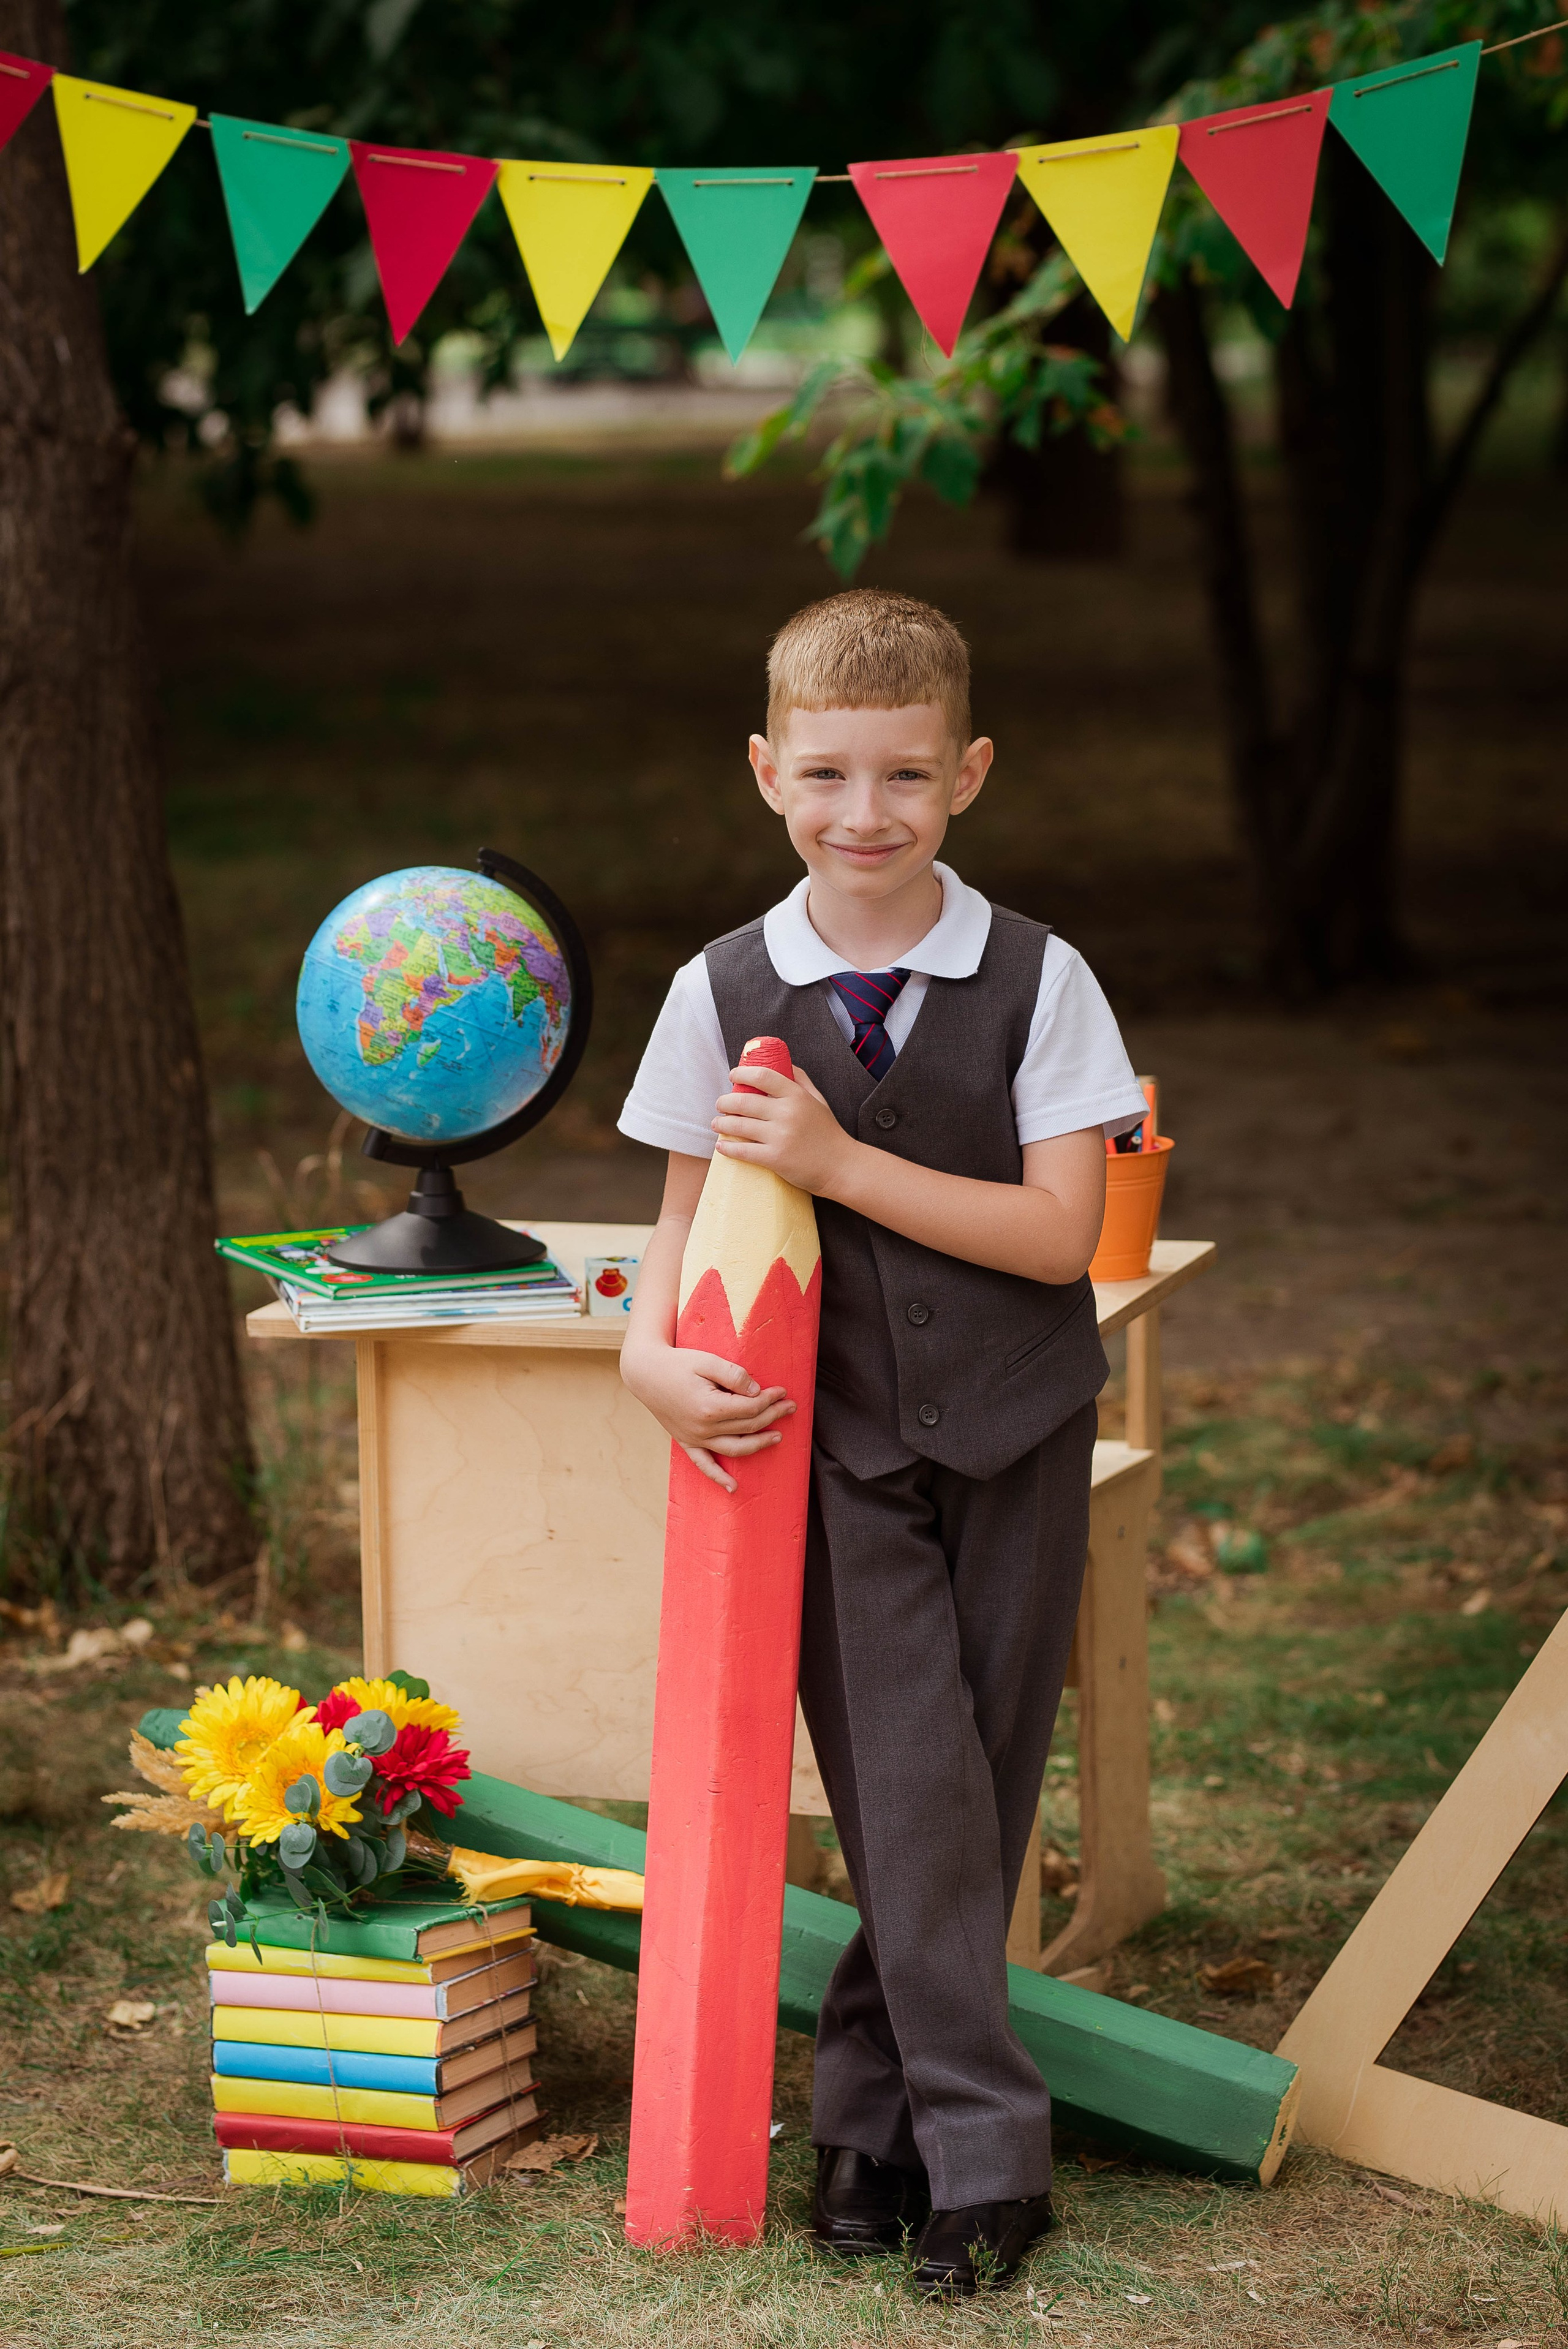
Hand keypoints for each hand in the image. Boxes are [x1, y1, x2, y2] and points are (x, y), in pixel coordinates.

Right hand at [619, 1338, 795, 1493]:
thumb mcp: (707, 1361)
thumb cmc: (677, 1364)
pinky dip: (718, 1477)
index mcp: (710, 1407)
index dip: (770, 1399)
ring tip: (777, 1437)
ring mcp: (694, 1438)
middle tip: (790, 1406)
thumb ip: (734, 1375)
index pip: (751, 1407)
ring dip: (759, 1444)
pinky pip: (704, 1465)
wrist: (645, 1373)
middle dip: (773, 1415)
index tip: (782, 1391)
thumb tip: (756, 1392)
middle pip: (748, 1426)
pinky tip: (733, 1488)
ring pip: (734, 1448)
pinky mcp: (686, 1442)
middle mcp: (703, 1428)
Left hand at [711, 1062, 854, 1195]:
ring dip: (722, 1123)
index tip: (732, 1076)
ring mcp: (780, 1136)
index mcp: (797, 1096)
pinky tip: (722, 1146)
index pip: (763, 1076)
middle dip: (725, 1102)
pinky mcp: (775, 1158)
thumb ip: (801, 1080)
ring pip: (739, 1125)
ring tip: (717, 1123)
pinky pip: (743, 1151)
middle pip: (744, 1101)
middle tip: (720, 1104)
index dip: (742, 1073)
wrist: (841, 1166)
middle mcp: (787, 1113)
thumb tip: (783, 1063)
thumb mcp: (818, 1100)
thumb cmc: (828, 1133)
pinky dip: (728, 1148)